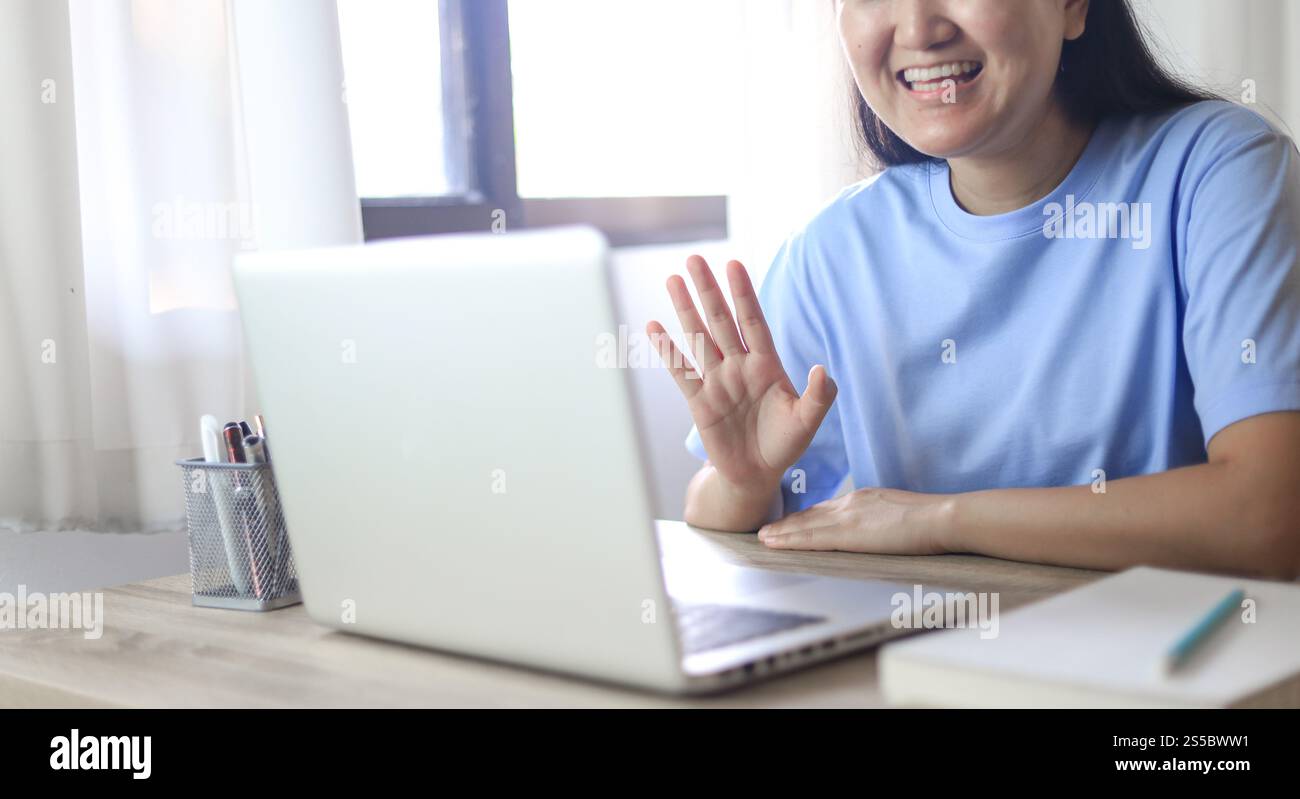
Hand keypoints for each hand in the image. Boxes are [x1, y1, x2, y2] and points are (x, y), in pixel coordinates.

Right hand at [647, 256, 837, 495]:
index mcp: (767, 365)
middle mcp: (739, 366)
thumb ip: (818, 396)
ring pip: (698, 338)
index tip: (733, 264)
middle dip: (708, 291)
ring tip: (672, 279)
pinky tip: (654, 327)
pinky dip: (668, 351)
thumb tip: (820, 369)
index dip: (744, 294)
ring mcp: (717, 381)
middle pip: (721, 321)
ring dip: (685, 309)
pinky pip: (681, 371)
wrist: (757, 474)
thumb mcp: (808, 422)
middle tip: (694, 259)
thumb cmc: (784, 444)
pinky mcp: (699, 401)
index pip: (753, 321)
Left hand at [757, 487, 954, 554]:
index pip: (828, 510)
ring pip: (805, 525)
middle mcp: (851, 503)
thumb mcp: (901, 514)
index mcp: (865, 498)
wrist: (942, 517)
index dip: (807, 518)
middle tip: (766, 531)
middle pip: (811, 515)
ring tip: (762, 538)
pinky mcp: (848, 532)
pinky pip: (810, 537)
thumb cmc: (933, 520)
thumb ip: (884, 522)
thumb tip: (880, 531)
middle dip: (788, 523)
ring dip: (781, 532)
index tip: (792, 522)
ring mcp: (847, 516)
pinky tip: (774, 543)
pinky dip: (788, 540)